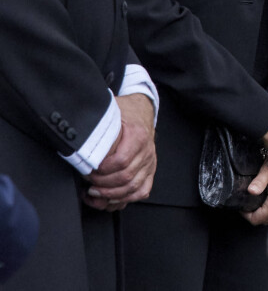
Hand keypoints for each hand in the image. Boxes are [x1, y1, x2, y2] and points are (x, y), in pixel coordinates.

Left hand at [83, 94, 155, 211]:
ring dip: (112, 196)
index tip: (89, 172)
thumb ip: (96, 119)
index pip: (121, 161)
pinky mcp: (150, 170)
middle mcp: (146, 151)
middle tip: (88, 186)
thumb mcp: (110, 110)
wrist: (142, 110)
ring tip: (95, 194)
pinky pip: (142, 191)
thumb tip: (76, 126)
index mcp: (138, 135)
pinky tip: (112, 199)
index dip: (102, 171)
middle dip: (104, 186)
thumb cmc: (125, 112)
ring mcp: (149, 162)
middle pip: (126, 177)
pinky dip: (126, 199)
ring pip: (133, 188)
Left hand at [240, 161, 267, 225]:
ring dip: (260, 214)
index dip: (248, 216)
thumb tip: (251, 191)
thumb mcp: (267, 171)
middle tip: (245, 208)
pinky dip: (266, 211)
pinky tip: (261, 203)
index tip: (242, 209)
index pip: (260, 218)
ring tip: (252, 206)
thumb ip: (259, 181)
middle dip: (254, 216)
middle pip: (264, 220)